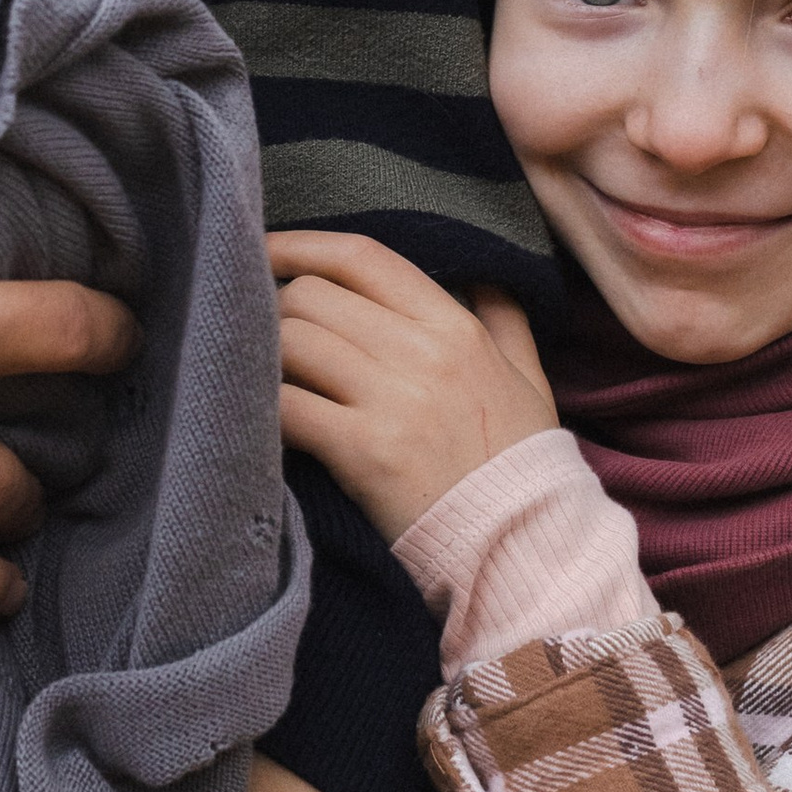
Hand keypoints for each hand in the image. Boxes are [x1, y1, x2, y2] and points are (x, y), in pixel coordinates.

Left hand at [269, 231, 557, 546]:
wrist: (525, 545)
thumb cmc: (522, 462)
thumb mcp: (528, 377)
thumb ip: (504, 318)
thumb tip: (482, 275)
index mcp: (455, 327)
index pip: (363, 258)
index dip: (303, 245)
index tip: (266, 250)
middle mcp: (422, 352)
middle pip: (313, 296)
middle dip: (279, 312)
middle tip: (272, 340)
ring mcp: (392, 401)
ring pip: (291, 341)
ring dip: (268, 358)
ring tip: (270, 380)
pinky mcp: (364, 453)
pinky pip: (288, 407)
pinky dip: (265, 406)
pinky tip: (263, 417)